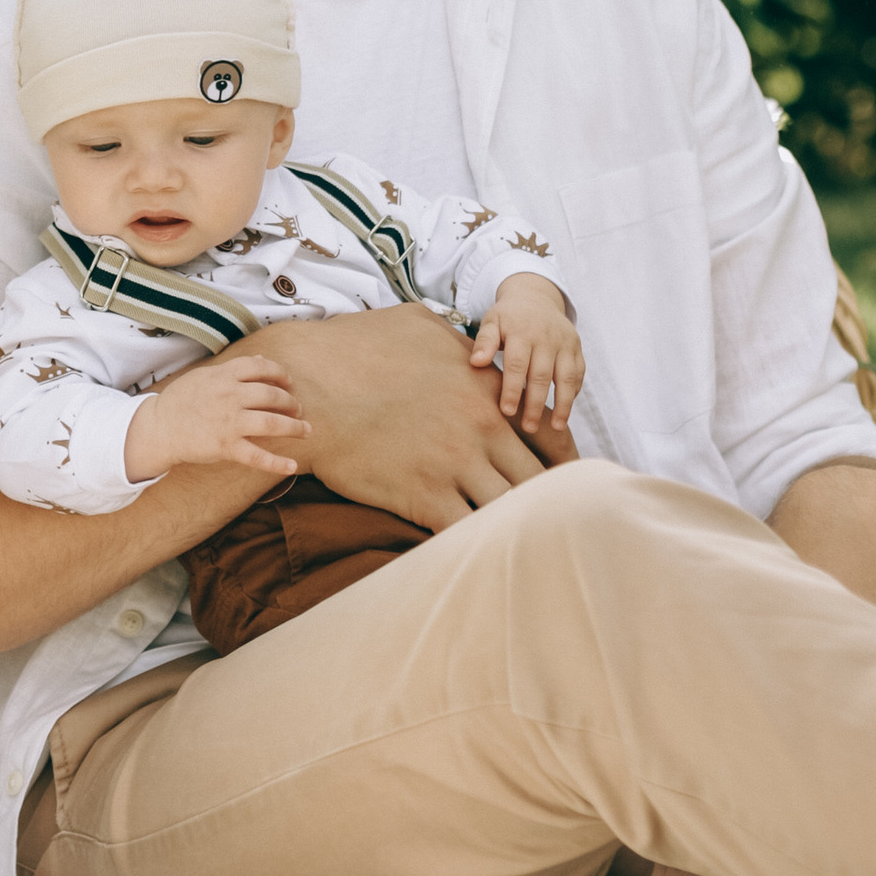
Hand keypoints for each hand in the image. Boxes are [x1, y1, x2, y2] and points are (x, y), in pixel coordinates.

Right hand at [127, 354, 307, 491]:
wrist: (159, 428)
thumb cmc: (181, 400)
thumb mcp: (205, 376)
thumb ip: (234, 369)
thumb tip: (262, 359)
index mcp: (223, 376)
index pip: (260, 367)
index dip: (280, 372)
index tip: (289, 380)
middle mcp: (229, 396)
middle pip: (271, 395)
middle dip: (291, 402)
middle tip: (299, 409)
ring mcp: (229, 422)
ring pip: (272, 423)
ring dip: (294, 427)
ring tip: (306, 430)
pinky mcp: (226, 447)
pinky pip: (257, 456)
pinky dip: (277, 463)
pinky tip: (292, 466)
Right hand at [243, 305, 556, 531]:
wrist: (308, 384)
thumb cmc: (355, 348)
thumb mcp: (419, 325)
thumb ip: (460, 342)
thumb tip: (473, 350)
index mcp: (487, 391)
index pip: (551, 438)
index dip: (565, 466)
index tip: (568, 484)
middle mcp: (482, 429)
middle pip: (542, 482)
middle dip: (550, 504)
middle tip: (550, 522)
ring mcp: (455, 465)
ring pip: (514, 511)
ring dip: (517, 527)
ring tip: (519, 544)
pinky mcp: (424, 496)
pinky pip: (469, 532)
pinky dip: (477, 543)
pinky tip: (475, 550)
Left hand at [471, 279, 585, 430]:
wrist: (536, 297)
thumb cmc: (508, 317)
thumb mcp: (491, 322)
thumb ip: (484, 341)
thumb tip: (476, 363)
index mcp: (522, 332)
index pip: (517, 364)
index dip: (512, 389)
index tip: (507, 411)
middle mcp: (546, 337)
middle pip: (542, 375)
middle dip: (535, 404)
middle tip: (528, 427)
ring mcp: (565, 343)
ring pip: (566, 377)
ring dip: (563, 404)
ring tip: (556, 428)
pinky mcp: (577, 348)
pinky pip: (578, 373)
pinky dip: (573, 393)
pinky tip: (565, 411)